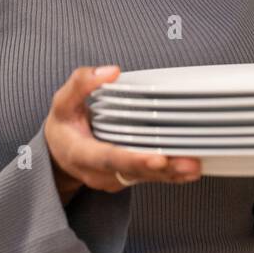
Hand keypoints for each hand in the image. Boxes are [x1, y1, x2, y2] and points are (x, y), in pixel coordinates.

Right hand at [44, 65, 201, 200]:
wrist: (58, 154)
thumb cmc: (63, 126)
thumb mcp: (62, 101)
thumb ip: (82, 84)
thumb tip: (111, 71)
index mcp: (81, 154)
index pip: (109, 158)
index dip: (134, 159)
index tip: (157, 158)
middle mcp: (98, 173)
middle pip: (133, 172)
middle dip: (162, 169)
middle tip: (189, 163)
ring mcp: (112, 181)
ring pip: (143, 178)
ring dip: (171, 174)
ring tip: (195, 166)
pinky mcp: (125, 180)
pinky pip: (148, 178)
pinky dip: (169, 175)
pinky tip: (191, 170)